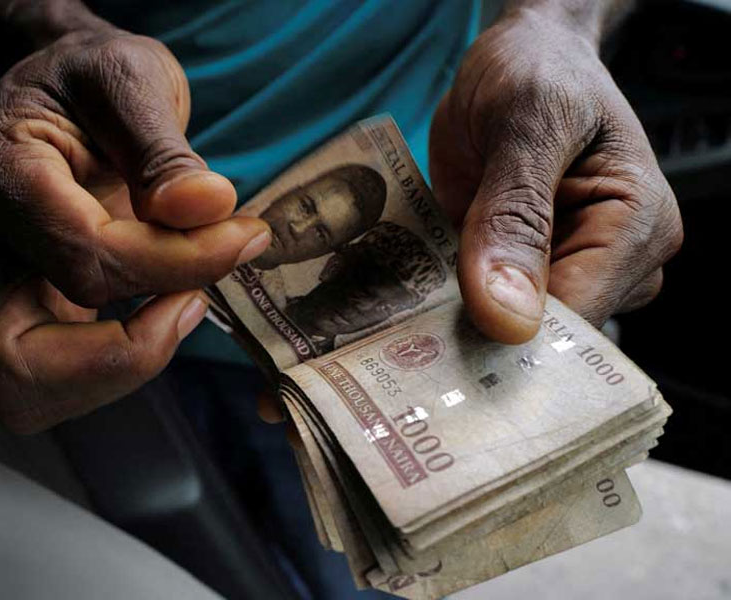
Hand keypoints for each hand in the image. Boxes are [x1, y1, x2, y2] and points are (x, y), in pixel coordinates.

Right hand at [0, 27, 269, 432]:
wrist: (70, 94)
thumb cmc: (94, 80)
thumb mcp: (133, 80)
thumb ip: (164, 150)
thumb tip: (204, 208)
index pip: (81, 254)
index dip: (173, 263)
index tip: (240, 238)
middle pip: (18, 358)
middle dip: (128, 350)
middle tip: (194, 302)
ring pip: (26, 389)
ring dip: (121, 366)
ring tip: (182, 303)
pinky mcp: (24, 310)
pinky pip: (59, 378)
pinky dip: (119, 361)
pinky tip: (164, 307)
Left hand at [429, 7, 682, 343]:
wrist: (518, 57)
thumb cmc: (537, 71)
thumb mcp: (525, 123)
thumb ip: (515, 215)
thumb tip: (508, 317)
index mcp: (638, 229)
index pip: (580, 318)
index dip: (511, 341)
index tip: (441, 352)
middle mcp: (611, 263)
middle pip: (544, 335)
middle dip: (476, 339)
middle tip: (403, 340)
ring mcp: (564, 271)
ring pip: (507, 328)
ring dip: (451, 323)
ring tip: (397, 313)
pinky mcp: (520, 270)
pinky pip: (481, 305)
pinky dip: (443, 302)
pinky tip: (403, 296)